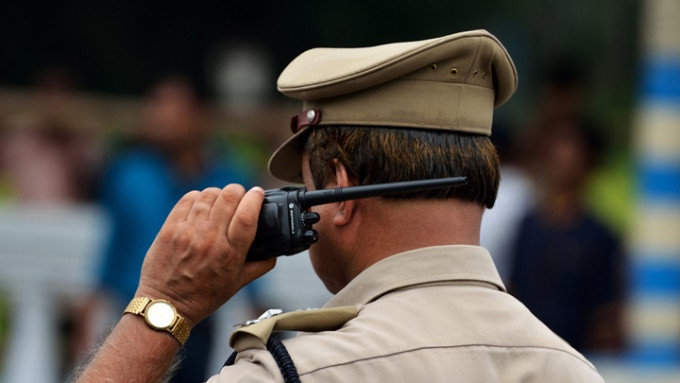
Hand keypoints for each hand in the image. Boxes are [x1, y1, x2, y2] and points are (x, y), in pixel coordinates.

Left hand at [135, 184, 275, 327]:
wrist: (166, 305)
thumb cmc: (203, 296)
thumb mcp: (237, 284)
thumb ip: (260, 266)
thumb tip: (275, 251)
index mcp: (230, 255)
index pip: (247, 215)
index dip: (255, 198)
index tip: (258, 193)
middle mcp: (209, 240)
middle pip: (229, 197)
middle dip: (239, 191)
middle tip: (240, 197)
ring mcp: (187, 232)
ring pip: (209, 194)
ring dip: (219, 194)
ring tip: (221, 202)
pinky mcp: (170, 228)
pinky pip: (188, 199)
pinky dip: (199, 197)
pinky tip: (202, 205)